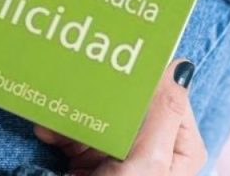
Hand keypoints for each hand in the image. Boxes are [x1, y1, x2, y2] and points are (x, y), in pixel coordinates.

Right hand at [35, 60, 206, 175]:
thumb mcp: (148, 162)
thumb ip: (164, 112)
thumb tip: (180, 65)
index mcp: (179, 146)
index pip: (166, 94)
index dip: (140, 84)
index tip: (113, 74)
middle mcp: (154, 148)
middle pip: (130, 104)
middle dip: (100, 102)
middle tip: (79, 98)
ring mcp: (122, 157)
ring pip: (100, 116)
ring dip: (75, 116)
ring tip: (57, 124)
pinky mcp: (94, 164)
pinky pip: (78, 135)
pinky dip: (61, 131)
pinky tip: (49, 133)